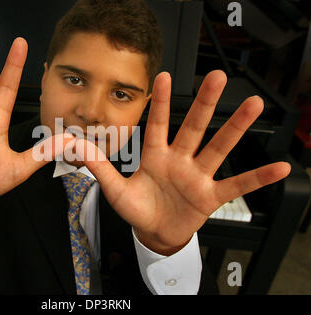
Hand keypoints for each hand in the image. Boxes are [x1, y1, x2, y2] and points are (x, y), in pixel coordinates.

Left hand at [84, 70, 290, 254]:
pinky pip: (237, 185)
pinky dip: (258, 178)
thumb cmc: (137, 209)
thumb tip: (79, 147)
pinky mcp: (210, 196)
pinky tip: (279, 167)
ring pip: (218, 148)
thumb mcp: (115, 190)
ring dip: (235, 128)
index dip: (162, 102)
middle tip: (217, 77)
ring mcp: (197, 176)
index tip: (164, 76)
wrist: (154, 233)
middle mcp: (179, 160)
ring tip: (253, 106)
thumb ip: (101, 169)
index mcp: (155, 156)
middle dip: (205, 103)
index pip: (159, 124)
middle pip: (194, 127)